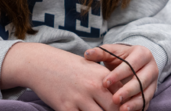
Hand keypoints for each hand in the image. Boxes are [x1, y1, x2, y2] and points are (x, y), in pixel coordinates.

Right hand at [1, 43, 118, 110]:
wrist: (41, 63)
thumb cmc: (68, 66)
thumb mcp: (91, 68)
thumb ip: (108, 83)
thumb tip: (123, 99)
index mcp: (103, 77)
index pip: (124, 97)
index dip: (129, 108)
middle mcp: (93, 87)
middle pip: (115, 110)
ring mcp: (79, 98)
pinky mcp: (66, 108)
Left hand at [85, 44, 158, 110]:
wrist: (134, 61)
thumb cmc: (121, 57)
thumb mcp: (112, 52)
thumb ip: (100, 52)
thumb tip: (87, 54)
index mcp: (142, 54)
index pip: (131, 65)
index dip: (118, 75)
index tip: (105, 83)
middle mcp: (151, 68)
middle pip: (141, 80)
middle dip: (127, 91)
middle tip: (114, 99)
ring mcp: (153, 81)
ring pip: (146, 93)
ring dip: (134, 103)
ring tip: (121, 109)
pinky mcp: (151, 92)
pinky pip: (146, 102)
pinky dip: (137, 108)